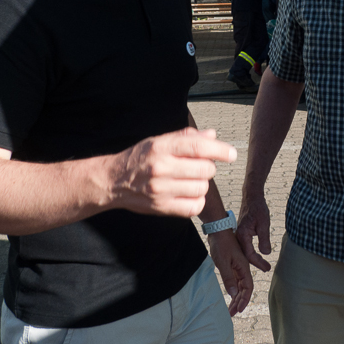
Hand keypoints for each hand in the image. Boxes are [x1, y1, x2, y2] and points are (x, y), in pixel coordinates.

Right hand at [108, 129, 235, 216]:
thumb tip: (212, 135)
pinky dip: (197, 200)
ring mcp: (161, 190)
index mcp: (161, 147)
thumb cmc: (139, 159)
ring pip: (202, 188)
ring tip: (191, 180)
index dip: (219, 149)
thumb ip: (186, 137)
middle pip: (205, 169)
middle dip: (208, 167)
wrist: (113, 182)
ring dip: (202, 184)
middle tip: (198, 167)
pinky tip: (189, 194)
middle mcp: (161, 168)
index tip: (231, 154)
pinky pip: (194, 206)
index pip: (198, 146)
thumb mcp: (158, 141)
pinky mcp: (162, 207)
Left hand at [208, 230, 253, 314]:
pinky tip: (230, 296)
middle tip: (232, 313)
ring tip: (230, 309)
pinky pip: (235, 281)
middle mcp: (243, 268)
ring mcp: (238, 267)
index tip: (239, 310)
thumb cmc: (221, 244)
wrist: (218, 231)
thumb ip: (228, 278)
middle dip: (239, 302)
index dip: (245, 300)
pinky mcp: (232, 266)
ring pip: (239, 286)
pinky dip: (233, 290)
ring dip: (236, 298)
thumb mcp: (223, 262)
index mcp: (244, 268)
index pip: (248, 287)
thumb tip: (233, 294)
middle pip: (244, 289)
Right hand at [236, 193, 272, 271]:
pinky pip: (244, 246)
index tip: (267, 268)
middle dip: (256, 263)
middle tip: (267, 268)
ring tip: (263, 264)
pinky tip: (257, 255)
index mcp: (242, 235)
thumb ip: (264, 239)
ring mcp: (238, 235)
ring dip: (253, 258)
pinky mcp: (241, 233)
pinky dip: (250, 252)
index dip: (258, 262)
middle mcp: (238, 236)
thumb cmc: (258, 208)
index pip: (249, 254)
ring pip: (244, 251)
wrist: (251, 197)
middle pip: (245, 255)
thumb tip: (266, 253)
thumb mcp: (264, 223)